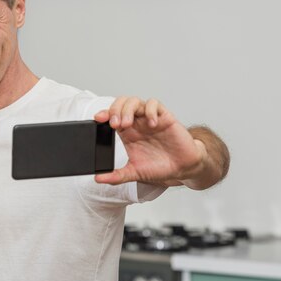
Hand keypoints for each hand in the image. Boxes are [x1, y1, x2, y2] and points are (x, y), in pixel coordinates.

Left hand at [93, 97, 218, 188]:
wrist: (183, 168)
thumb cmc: (160, 167)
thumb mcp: (135, 172)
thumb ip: (116, 176)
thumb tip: (98, 179)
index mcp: (127, 132)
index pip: (111, 116)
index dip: (104, 114)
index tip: (98, 119)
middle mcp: (137, 123)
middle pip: (121, 104)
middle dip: (115, 111)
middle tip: (115, 125)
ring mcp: (150, 118)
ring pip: (135, 101)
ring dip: (128, 109)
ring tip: (127, 123)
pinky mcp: (164, 117)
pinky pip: (155, 104)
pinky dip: (150, 111)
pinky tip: (151, 124)